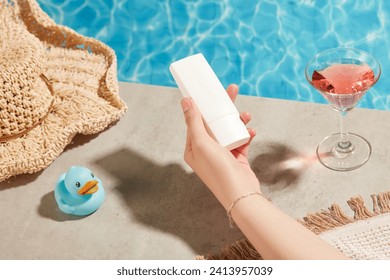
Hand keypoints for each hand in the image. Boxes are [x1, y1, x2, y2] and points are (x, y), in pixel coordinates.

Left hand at [181, 84, 260, 209]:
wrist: (240, 193)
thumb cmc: (218, 170)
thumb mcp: (202, 143)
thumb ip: (193, 122)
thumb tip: (185, 102)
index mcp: (193, 148)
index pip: (196, 122)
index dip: (203, 105)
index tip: (210, 92)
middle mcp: (206, 151)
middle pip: (214, 123)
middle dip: (223, 107)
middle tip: (232, 90)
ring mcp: (221, 154)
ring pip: (228, 130)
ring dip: (238, 120)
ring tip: (247, 115)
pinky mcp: (236, 157)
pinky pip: (241, 140)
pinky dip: (246, 134)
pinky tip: (251, 131)